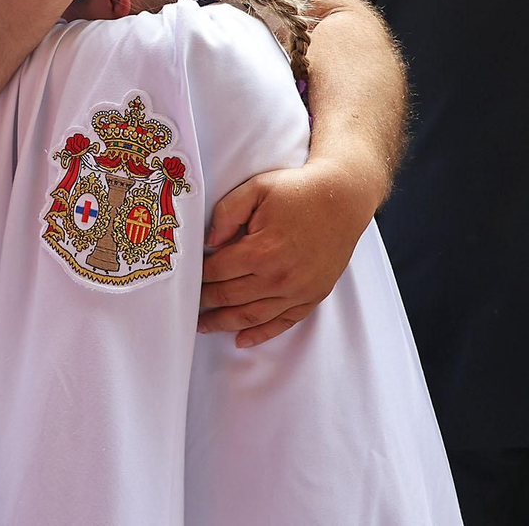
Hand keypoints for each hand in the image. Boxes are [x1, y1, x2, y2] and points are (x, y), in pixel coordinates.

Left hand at [197, 162, 367, 347]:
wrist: (343, 199)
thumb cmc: (298, 191)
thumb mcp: (256, 189)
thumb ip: (226, 213)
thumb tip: (208, 242)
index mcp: (260, 250)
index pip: (217, 272)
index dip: (198, 276)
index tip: (186, 279)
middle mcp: (279, 276)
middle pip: (230, 297)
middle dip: (206, 302)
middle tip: (188, 305)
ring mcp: (298, 290)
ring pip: (252, 316)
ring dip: (225, 323)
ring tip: (205, 326)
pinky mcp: (313, 296)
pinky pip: (283, 323)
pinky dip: (260, 334)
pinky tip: (241, 339)